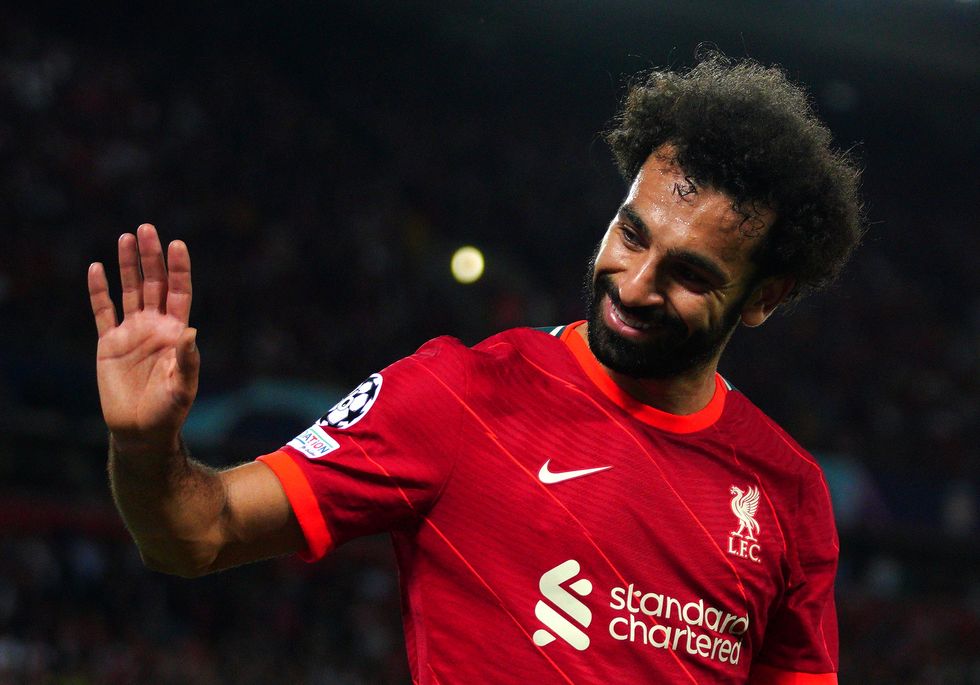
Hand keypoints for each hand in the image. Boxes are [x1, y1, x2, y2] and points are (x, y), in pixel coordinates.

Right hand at [88, 224, 198, 452]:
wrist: (140, 429)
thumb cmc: (169, 410)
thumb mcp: (183, 386)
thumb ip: (188, 359)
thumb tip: (190, 331)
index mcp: (176, 332)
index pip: (179, 292)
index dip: (178, 268)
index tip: (177, 244)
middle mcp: (154, 326)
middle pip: (153, 283)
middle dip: (151, 257)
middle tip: (147, 229)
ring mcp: (131, 332)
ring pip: (129, 290)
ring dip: (127, 265)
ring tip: (125, 237)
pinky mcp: (108, 343)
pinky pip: (102, 311)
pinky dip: (99, 290)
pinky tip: (97, 269)